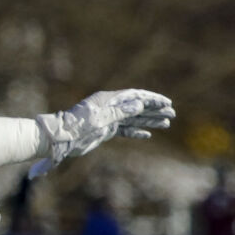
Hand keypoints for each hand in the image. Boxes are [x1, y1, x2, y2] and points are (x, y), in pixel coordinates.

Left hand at [33, 89, 175, 172]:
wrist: (61, 137)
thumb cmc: (78, 125)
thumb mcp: (101, 118)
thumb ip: (121, 111)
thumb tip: (140, 104)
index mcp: (109, 100)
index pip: (135, 97)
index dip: (152, 99)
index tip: (167, 102)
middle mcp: (110, 107)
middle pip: (137, 107)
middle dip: (155, 110)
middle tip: (172, 113)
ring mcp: (108, 119)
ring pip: (134, 119)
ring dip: (150, 121)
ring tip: (166, 123)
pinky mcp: (105, 130)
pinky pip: (125, 130)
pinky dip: (136, 131)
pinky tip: (147, 135)